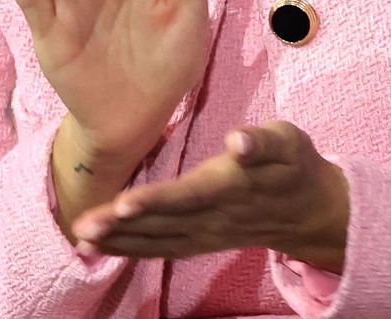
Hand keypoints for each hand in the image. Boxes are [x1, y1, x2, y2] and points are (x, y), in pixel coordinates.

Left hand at [72, 121, 350, 272]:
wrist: (308, 209)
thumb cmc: (294, 164)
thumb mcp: (289, 141)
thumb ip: (263, 141)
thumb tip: (238, 141)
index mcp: (232, 186)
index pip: (189, 195)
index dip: (157, 200)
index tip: (124, 203)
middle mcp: (215, 216)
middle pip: (164, 223)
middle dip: (122, 226)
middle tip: (83, 226)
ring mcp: (206, 234)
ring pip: (158, 241)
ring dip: (119, 241)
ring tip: (81, 239)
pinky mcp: (199, 242)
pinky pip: (161, 249)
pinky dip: (129, 250)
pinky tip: (99, 248)